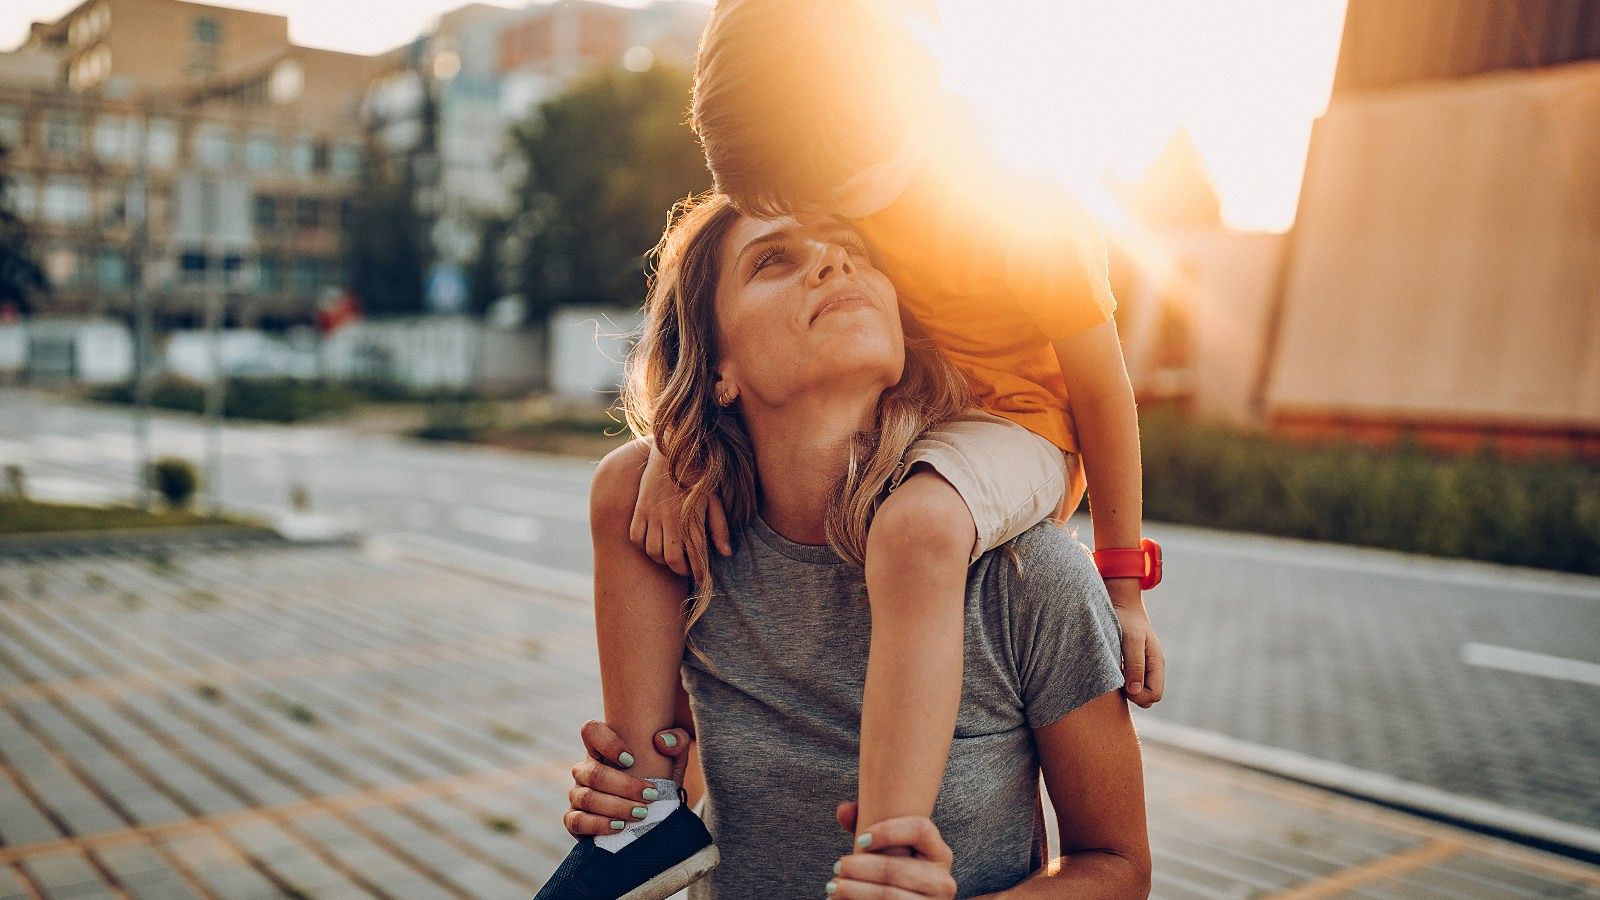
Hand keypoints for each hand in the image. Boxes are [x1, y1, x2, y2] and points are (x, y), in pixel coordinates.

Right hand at [564, 720, 692, 837]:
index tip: (631, 759)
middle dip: (624, 787)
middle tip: (651, 795)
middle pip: (593, 773)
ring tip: (641, 813)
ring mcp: (578, 795)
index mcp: (602, 749)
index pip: (591, 731)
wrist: (655, 814)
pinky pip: (576, 821)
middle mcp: (585, 770)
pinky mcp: (575, 820)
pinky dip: (598, 825)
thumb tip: (662, 740)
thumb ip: (677, 741)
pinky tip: (620, 826)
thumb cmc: (659, 780)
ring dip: (615, 807)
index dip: (607, 743)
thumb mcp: (674, 760)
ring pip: (586, 798)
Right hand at [629, 437, 732, 580]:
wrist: (674, 449)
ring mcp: (652, 514)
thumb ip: (719, 526)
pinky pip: (636, 538)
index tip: (703, 580)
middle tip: (688, 569)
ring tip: (673, 556)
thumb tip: (725, 553)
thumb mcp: (714, 499)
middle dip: (681, 569)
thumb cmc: (699, 475)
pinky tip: (655, 542)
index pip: (696, 556)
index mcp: (691, 517)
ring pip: (653, 552)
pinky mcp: (639, 509)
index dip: (699, 573)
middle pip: (672, 560)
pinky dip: (644, 546)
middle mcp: (670, 519)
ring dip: (663, 559)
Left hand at [829, 802, 956, 897]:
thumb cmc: (896, 873)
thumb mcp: (890, 852)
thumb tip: (844, 810)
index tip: (860, 840)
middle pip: (894, 868)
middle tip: (837, 866)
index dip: (888, 831)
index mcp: (940, 854)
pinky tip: (842, 899)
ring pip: (887, 894)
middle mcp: (943, 880)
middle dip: (858, 867)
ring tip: (834, 885)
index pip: (921, 829)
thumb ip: (868, 827)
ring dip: (854, 890)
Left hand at [1105, 579, 1164, 707]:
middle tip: (1116, 680)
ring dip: (1125, 689)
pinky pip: (1129, 684)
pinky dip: (1120, 682)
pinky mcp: (1130, 665)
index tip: (1123, 685)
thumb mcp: (1132, 640)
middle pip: (1148, 698)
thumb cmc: (1126, 620)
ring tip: (1112, 673)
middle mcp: (1151, 668)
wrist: (1120, 604)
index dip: (1139, 696)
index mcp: (1156, 664)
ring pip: (1138, 692)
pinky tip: (1110, 670)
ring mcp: (1142, 668)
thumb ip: (1135, 665)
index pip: (1155, 695)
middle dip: (1133, 695)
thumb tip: (1135, 691)